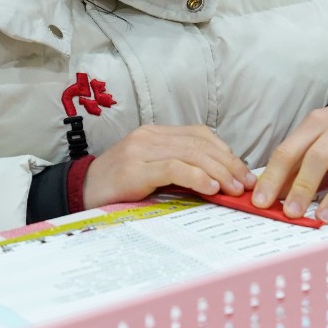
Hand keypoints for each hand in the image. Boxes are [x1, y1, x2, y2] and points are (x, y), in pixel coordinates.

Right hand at [83, 125, 255, 207]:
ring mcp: (141, 149)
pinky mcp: (135, 168)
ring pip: (191, 153)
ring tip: (234, 189)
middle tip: (247, 184)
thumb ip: (179, 171)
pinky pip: (174, 167)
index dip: (226, 152)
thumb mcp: (152, 174)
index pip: (200, 135)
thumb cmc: (118, 188)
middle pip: (200, 143)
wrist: (80, 193)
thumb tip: (219, 183)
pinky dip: (197, 176)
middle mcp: (150, 136)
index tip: (244, 172)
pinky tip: (211, 188)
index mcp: (156, 133)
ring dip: (219, 171)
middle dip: (229, 163)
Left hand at [251, 101, 327, 221]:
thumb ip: (293, 164)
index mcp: (317, 121)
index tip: (262, 202)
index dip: (274, 177)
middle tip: (291, 213)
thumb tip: (268, 194)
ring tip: (323, 217)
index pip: (290, 150)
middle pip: (320, 156)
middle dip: (303, 187)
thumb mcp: (313, 137)